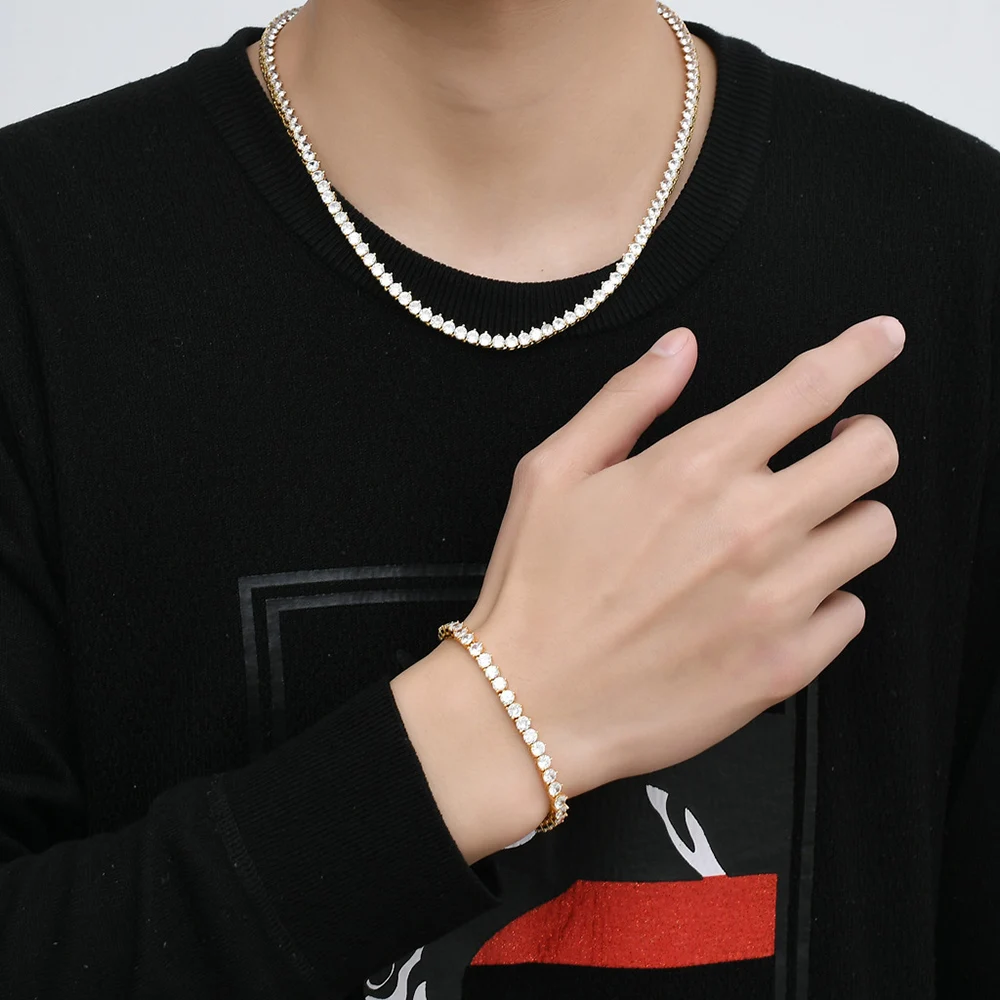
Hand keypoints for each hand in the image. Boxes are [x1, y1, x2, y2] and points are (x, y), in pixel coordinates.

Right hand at [463, 315, 902, 796]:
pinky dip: (829, 597)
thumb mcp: (553, 473)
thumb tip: (679, 349)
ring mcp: (776, 600)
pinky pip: (853, 612)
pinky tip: (780, 599)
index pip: (812, 386)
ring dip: (848, 517)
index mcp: (695, 468)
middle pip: (873, 455)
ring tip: (803, 530)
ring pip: (876, 531)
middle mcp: (751, 527)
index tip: (881, 339)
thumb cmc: (535, 589)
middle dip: (862, 439)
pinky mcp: (786, 665)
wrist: (530, 706)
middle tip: (835, 449)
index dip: (861, 350)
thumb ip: (626, 400)